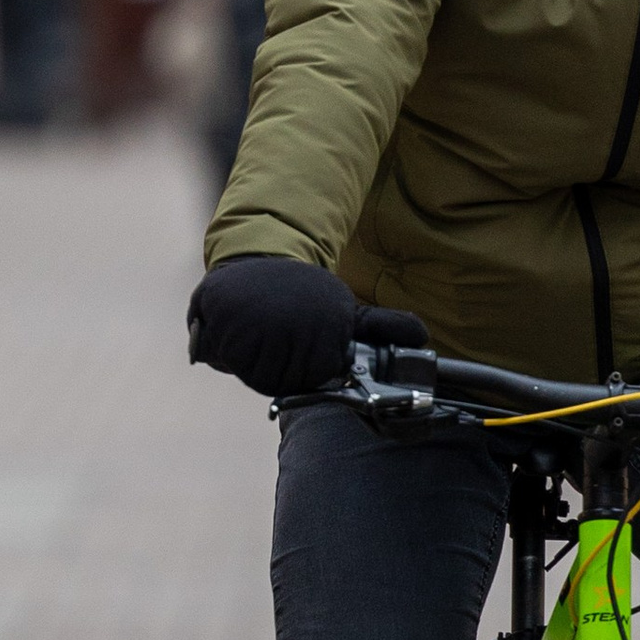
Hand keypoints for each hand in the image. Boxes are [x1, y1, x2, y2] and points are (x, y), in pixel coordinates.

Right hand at [187, 256, 426, 400]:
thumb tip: (420, 337)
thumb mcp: (346, 310)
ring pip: (246, 371)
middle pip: (274, 381)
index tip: (294, 347)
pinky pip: (219, 353)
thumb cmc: (304, 295)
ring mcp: (257, 320)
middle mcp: (295, 325)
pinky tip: (233, 323)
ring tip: (254, 327)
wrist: (261, 255)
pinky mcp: (222, 311)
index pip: (305, 383)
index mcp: (329, 327)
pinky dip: (219, 344)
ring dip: (243, 356)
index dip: (295, 371)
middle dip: (267, 364)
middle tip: (271, 335)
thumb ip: (381, 327)